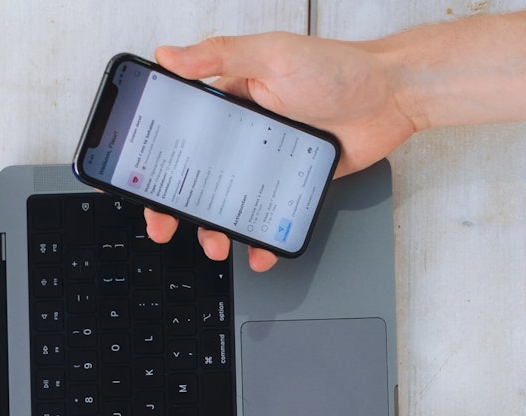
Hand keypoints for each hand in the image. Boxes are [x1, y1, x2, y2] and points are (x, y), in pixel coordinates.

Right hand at [144, 32, 418, 270]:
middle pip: (197, 174)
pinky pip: (271, 214)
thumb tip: (168, 55)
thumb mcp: (271, 54)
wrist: (393, 96)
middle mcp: (245, 132)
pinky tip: (259, 250)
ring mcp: (269, 160)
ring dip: (217, 227)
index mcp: (229, 99)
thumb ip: (219, 56)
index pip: (178, 130)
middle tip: (165, 226)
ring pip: (231, 201)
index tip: (132, 179)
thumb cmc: (336, 67)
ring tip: (217, 242)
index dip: (152, 155)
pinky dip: (263, 237)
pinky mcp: (295, 183)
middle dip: (175, 204)